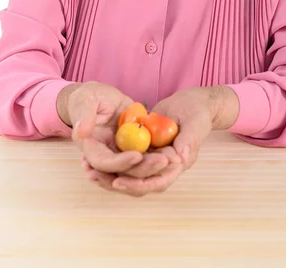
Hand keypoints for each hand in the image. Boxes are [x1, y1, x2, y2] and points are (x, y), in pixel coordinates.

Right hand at [69, 82, 171, 188]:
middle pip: (122, 172)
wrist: (97, 97)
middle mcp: (104, 155)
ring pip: (135, 169)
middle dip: (142, 170)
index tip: (137, 155)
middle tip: (163, 161)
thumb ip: (83, 115)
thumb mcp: (84, 101)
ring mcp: (118, 153)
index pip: (104, 162)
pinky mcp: (130, 148)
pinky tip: (170, 157)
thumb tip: (81, 132)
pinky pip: (143, 158)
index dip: (120, 162)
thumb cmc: (87, 98)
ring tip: (169, 160)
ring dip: (152, 168)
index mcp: (90, 147)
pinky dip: (155, 159)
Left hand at [100, 86, 238, 196]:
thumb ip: (189, 140)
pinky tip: (93, 157)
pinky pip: (126, 159)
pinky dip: (111, 160)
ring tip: (88, 170)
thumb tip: (179, 158)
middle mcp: (164, 165)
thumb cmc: (197, 111)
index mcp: (178, 163)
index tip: (118, 181)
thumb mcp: (195, 123)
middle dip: (117, 182)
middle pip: (139, 182)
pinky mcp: (144, 148)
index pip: (156, 181)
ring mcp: (152, 157)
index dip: (137, 183)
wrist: (193, 102)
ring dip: (110, 174)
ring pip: (130, 173)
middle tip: (95, 177)